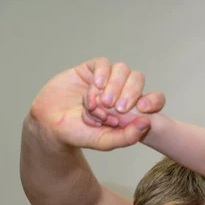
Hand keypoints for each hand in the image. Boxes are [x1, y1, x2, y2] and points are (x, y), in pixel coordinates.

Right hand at [29, 57, 164, 150]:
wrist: (50, 125)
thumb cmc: (80, 134)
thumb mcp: (105, 141)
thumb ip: (127, 136)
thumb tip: (146, 123)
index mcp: (132, 108)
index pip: (154, 98)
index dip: (154, 101)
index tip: (144, 109)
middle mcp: (122, 91)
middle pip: (138, 80)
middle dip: (130, 93)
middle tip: (117, 108)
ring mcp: (107, 78)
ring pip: (122, 70)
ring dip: (113, 87)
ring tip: (98, 104)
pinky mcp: (91, 69)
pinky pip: (104, 64)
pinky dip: (103, 74)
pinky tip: (96, 87)